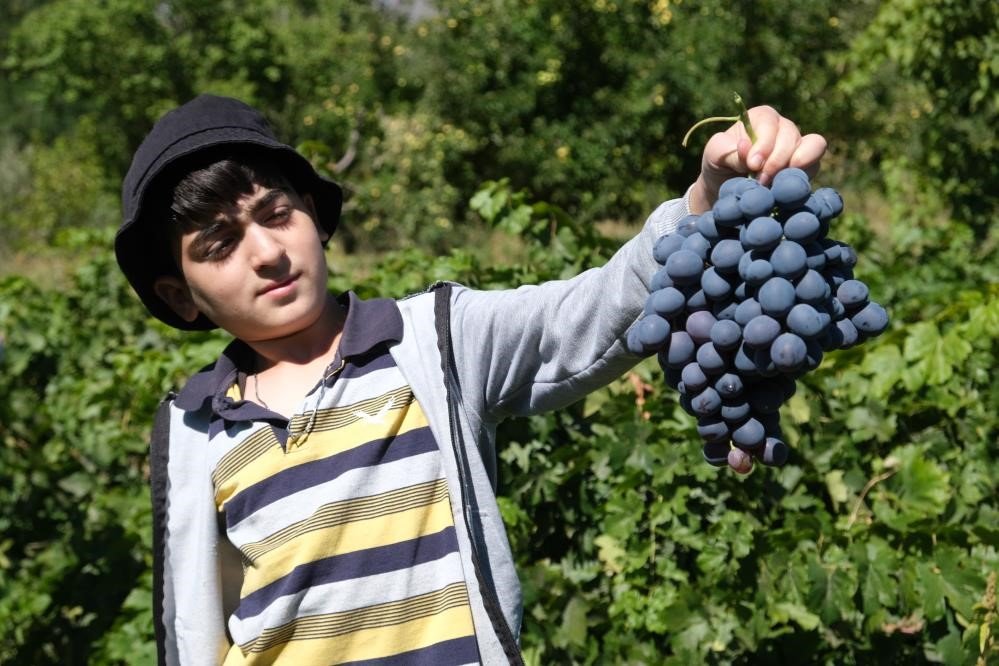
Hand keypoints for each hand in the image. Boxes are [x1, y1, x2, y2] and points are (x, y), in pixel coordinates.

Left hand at [688, 105, 826, 213]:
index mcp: (760, 118)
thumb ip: (728, 150)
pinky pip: (816, 164)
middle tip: (760, 181)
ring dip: (793, 167)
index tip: (753, 165)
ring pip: (811, 146)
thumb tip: (746, 146)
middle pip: (791, 136)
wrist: (727, 189)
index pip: (770, 123)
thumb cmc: (719, 165)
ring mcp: (797, 145)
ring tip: (774, 184)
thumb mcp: (714, 155)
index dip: (764, 144)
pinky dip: (803, 175)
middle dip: (776, 161)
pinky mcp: (806, 165)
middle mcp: (782, 127)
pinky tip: (785, 187)